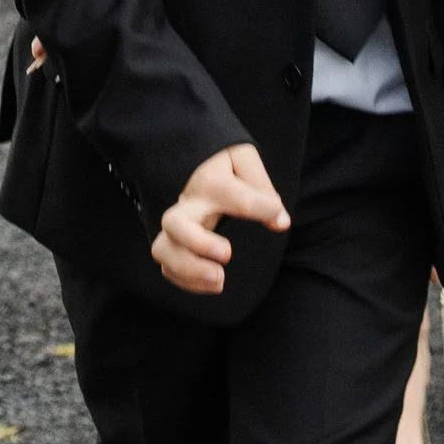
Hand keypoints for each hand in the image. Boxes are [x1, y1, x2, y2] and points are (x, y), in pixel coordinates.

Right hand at [154, 142, 291, 294]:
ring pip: (162, 250)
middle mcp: (188, 205)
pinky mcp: (173, 242)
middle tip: (228, 254)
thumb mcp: (244, 159)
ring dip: (189, 269)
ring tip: (219, 279)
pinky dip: (185, 281)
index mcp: (210, 181)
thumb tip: (280, 221)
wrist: (193, 162)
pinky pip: (166, 266)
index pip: (235, 197)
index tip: (279, 217)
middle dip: (199, 244)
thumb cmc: (224, 163)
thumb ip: (262, 187)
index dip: (262, 208)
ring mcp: (176, 226)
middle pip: (175, 223)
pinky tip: (211, 284)